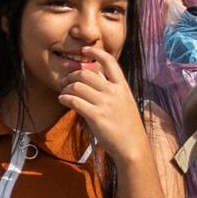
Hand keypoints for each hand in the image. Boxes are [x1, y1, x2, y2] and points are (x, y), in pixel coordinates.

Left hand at [58, 48, 156, 170]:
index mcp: (122, 87)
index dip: (95, 52)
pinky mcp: (96, 117)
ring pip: (77, 86)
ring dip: (66, 88)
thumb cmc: (127, 127)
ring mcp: (105, 104)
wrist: (133, 147)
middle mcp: (114, 92)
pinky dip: (65, 98)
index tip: (84, 50)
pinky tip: (63, 100)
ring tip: (63, 93)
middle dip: (71, 75)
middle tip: (65, 81)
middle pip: (86, 73)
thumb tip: (95, 78)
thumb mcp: (125, 102)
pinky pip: (74, 101)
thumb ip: (111, 89)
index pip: (110, 61)